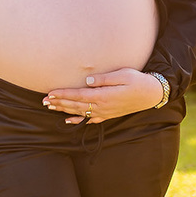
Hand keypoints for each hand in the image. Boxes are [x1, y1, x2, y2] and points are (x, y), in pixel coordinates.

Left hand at [43, 68, 163, 124]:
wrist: (152, 94)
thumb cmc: (138, 81)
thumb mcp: (123, 74)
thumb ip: (104, 78)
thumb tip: (88, 81)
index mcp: (103, 96)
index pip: (78, 96)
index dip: (63, 95)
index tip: (50, 93)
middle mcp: (102, 106)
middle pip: (76, 105)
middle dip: (58, 103)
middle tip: (43, 101)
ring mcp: (105, 112)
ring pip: (80, 112)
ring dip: (64, 110)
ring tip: (51, 107)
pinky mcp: (108, 114)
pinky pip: (90, 119)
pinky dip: (78, 120)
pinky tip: (69, 121)